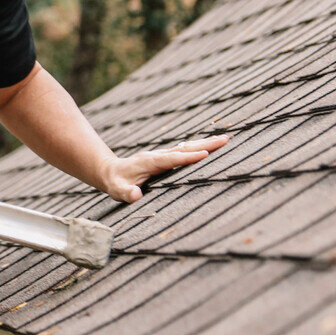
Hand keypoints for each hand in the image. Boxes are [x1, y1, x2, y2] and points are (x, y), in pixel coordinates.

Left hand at [100, 135, 229, 202]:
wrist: (110, 171)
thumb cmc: (115, 183)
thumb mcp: (117, 191)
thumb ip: (126, 193)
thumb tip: (136, 195)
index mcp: (150, 162)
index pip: (173, 159)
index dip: (189, 157)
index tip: (206, 154)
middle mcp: (159, 155)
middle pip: (185, 147)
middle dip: (205, 144)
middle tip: (225, 139)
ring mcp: (162, 154)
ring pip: (187, 146)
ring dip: (205, 142)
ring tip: (224, 139)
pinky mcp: (165, 157)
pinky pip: (184, 150)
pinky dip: (198, 146)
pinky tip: (210, 146)